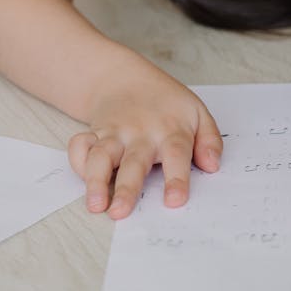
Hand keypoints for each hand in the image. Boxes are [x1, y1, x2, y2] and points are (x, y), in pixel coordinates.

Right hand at [67, 63, 221, 219]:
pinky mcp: (94, 134)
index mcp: (171, 130)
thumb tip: (213, 166)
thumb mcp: (197, 113)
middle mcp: (141, 133)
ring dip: (96, 180)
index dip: (176, 178)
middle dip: (127, 188)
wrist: (125, 78)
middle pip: (134, 162)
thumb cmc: (165, 104)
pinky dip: (77, 160)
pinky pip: (80, 146)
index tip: (175, 201)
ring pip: (102, 156)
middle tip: (121, 212)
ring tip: (96, 204)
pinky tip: (82, 178)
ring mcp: (115, 133)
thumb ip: (210, 140)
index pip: (177, 155)